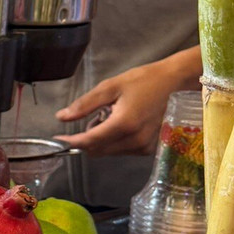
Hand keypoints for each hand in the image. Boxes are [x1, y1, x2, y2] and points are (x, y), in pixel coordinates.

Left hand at [54, 55, 198, 155]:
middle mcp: (135, 140)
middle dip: (87, 138)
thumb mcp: (110, 87)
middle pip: (97, 150)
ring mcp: (144, 146)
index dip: (71, 142)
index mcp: (124, 124)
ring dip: (100, 139)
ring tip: (111, 116)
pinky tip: (121, 123)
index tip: (58, 139)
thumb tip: (62, 117)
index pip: (89, 142)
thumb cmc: (143, 81)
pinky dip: (113, 141)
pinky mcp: (149, 149)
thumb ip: (85, 104)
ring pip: (108, 152)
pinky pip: (121, 150)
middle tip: (94, 116)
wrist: (175, 83)